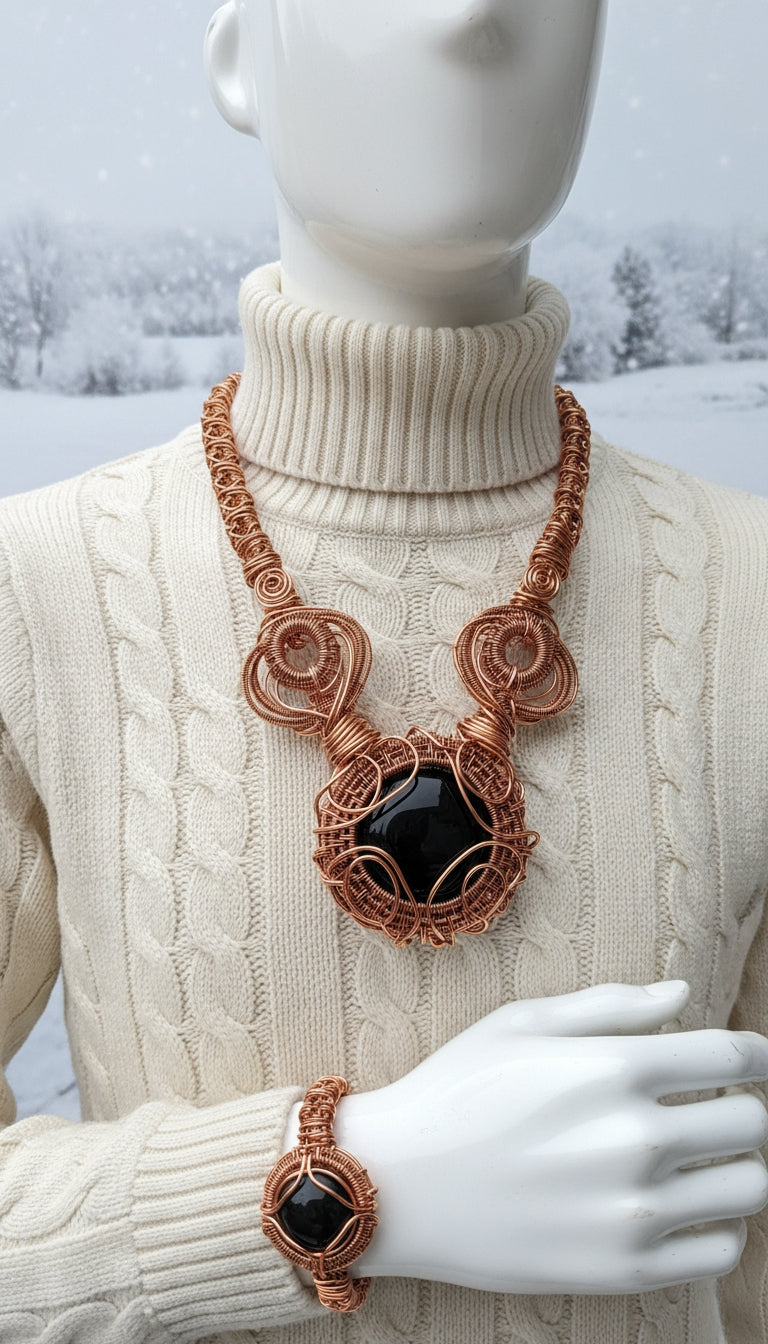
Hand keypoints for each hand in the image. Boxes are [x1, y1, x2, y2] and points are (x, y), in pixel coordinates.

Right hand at [318, 981, 767, 1293]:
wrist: (397, 1185)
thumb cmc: (457, 1090)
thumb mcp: (521, 1023)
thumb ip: (611, 1005)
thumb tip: (684, 995)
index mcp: (614, 1068)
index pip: (733, 1055)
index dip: (755, 1052)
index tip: (749, 1058)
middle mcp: (635, 1139)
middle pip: (752, 1122)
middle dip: (745, 1107)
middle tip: (714, 1108)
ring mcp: (633, 1211)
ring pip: (749, 1187)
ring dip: (736, 1166)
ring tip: (700, 1160)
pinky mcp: (624, 1269)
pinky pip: (721, 1250)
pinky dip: (718, 1225)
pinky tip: (681, 1206)